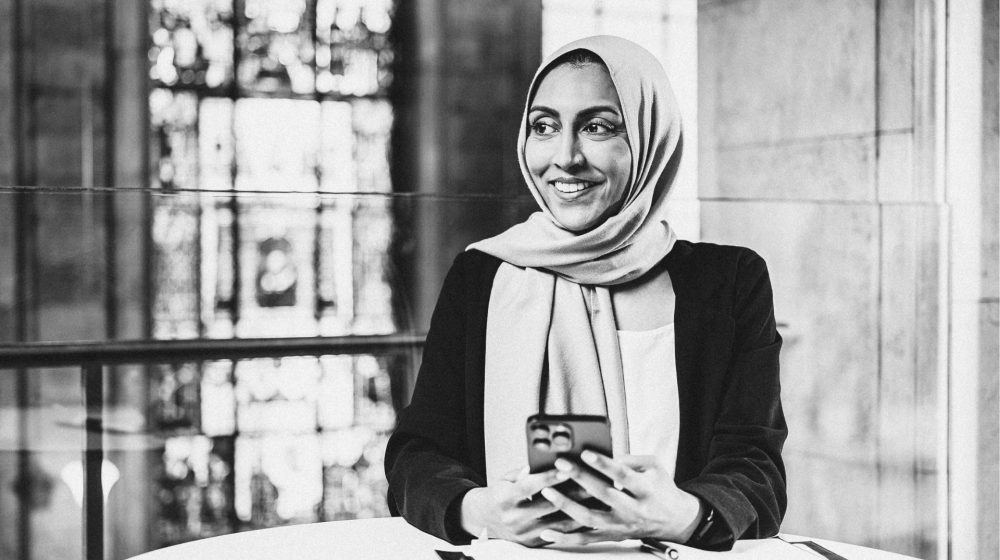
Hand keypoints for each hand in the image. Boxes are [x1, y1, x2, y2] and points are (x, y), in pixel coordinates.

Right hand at [460, 467, 582, 546]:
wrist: (484, 518)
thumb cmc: (498, 494)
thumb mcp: (504, 479)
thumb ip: (521, 473)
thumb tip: (534, 465)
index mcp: (505, 499)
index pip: (530, 487)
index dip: (548, 478)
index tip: (566, 468)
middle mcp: (514, 518)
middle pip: (548, 505)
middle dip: (572, 493)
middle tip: (591, 483)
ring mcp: (524, 533)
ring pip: (557, 523)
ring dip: (578, 511)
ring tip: (595, 500)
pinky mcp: (532, 543)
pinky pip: (558, 535)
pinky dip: (574, 527)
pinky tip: (587, 517)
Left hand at [536, 452, 701, 545]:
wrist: (674, 520)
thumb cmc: (660, 488)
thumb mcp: (654, 467)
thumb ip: (631, 458)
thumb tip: (605, 454)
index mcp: (645, 490)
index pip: (622, 475)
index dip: (603, 464)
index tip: (586, 453)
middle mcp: (633, 510)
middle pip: (603, 494)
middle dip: (580, 478)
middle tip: (561, 464)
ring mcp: (620, 525)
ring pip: (590, 519)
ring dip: (566, 506)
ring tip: (548, 491)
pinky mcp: (611, 536)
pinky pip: (585, 539)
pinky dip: (565, 538)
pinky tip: (547, 532)